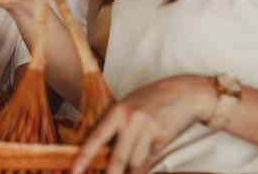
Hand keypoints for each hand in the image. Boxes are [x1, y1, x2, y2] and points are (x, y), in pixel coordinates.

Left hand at [72, 75, 215, 173]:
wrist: (183, 92)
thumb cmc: (152, 99)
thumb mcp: (129, 106)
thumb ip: (117, 126)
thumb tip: (103, 151)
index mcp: (117, 111)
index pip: (97, 138)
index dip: (84, 157)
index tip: (74, 171)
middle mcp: (130, 120)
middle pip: (118, 158)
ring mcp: (147, 130)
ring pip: (135, 163)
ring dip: (133, 169)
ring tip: (133, 165)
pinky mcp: (162, 138)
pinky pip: (150, 159)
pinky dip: (147, 163)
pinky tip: (147, 157)